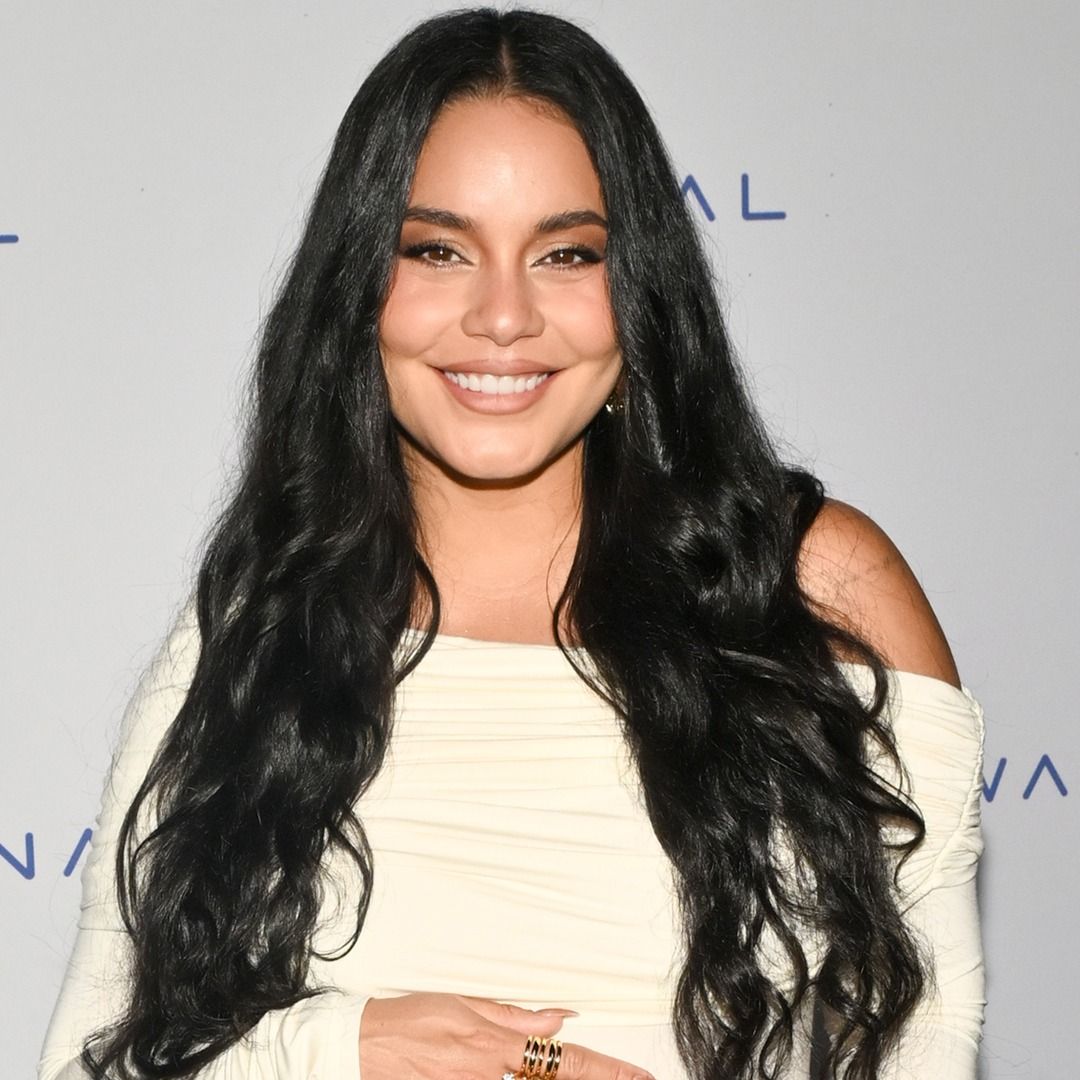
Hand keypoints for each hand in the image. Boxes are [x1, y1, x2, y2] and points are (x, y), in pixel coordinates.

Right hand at [359, 992, 653, 1079]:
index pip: (568, 1061)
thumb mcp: (467, 1003)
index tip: (641, 1077)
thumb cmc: (413, 1018)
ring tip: (603, 1079)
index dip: (609, 1072)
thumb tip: (562, 1016)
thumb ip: (516, 1015)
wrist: (364, 1045)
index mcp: (499, 1044)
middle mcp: (494, 1075)